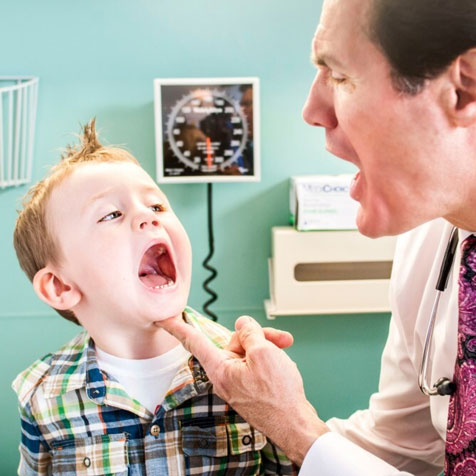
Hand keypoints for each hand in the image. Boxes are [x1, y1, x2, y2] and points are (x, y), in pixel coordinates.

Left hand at [157, 314, 328, 464]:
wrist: (295, 425)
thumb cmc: (278, 395)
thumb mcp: (264, 353)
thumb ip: (249, 333)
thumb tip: (242, 325)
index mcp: (220, 368)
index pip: (194, 341)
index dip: (177, 328)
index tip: (163, 320)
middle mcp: (224, 375)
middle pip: (234, 341)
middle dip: (256, 335)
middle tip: (277, 339)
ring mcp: (237, 381)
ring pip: (247, 350)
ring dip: (267, 346)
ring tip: (284, 350)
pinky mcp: (249, 385)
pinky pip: (254, 362)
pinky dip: (268, 357)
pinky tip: (282, 361)